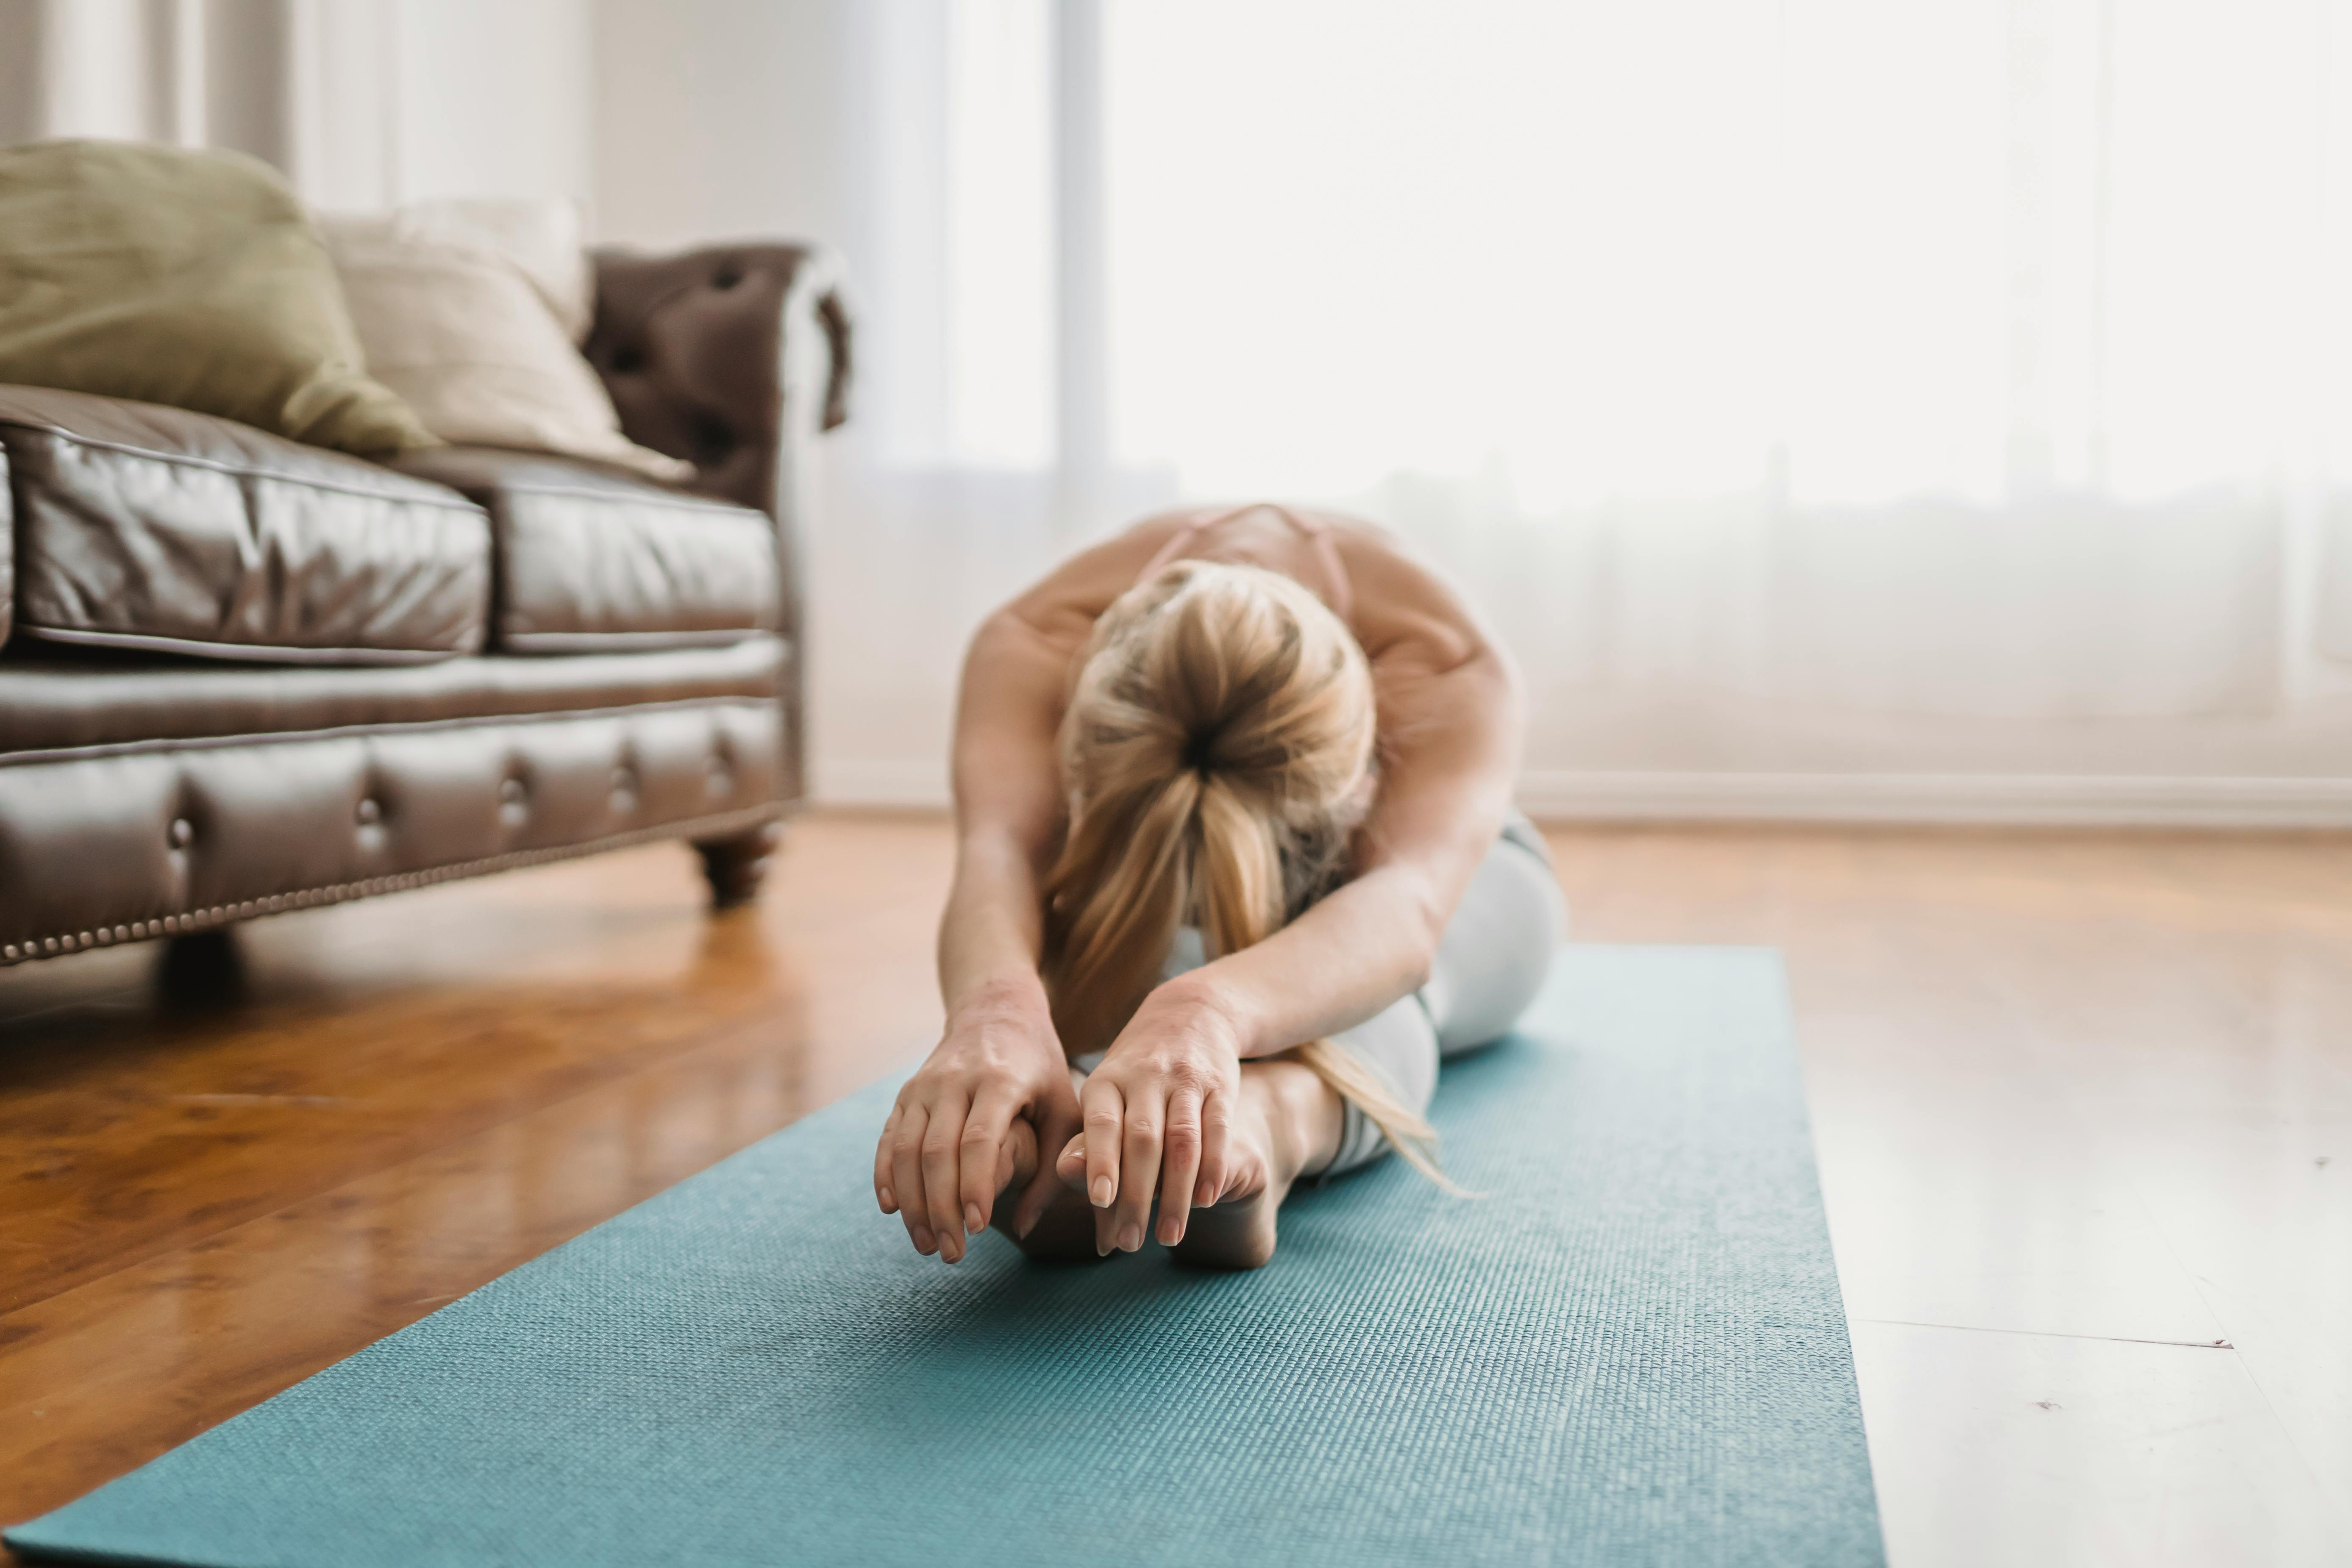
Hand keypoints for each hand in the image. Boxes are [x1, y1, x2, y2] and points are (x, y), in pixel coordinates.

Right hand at [876, 980, 1078, 1262]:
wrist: (996, 1009)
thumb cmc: (1041, 1067)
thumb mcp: (1064, 1106)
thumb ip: (1055, 1166)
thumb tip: (1029, 1228)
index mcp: (1000, 1081)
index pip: (979, 1140)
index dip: (975, 1186)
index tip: (979, 1229)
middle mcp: (955, 1081)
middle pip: (937, 1152)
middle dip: (941, 1209)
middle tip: (952, 1253)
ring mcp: (925, 1086)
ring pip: (906, 1150)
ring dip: (912, 1203)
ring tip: (926, 1244)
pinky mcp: (906, 1093)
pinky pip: (887, 1139)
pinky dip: (885, 1176)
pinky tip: (892, 1209)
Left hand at [1056, 977, 1246, 1253]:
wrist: (1192, 1012)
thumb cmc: (1136, 1075)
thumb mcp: (1106, 1095)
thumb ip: (1090, 1145)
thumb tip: (1076, 1197)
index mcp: (1106, 1081)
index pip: (1101, 1123)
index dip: (1100, 1161)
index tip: (1099, 1201)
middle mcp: (1145, 1077)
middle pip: (1142, 1140)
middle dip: (1136, 1196)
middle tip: (1129, 1243)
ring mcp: (1185, 1080)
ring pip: (1182, 1140)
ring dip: (1175, 1193)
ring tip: (1168, 1236)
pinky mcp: (1220, 1085)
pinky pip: (1217, 1130)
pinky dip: (1212, 1166)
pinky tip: (1205, 1200)